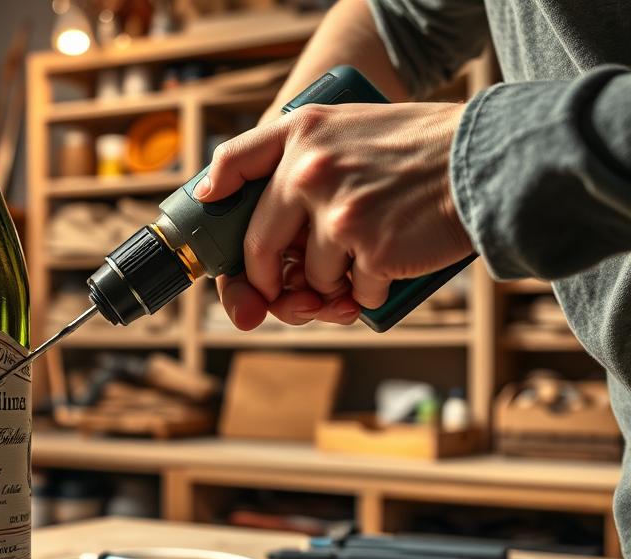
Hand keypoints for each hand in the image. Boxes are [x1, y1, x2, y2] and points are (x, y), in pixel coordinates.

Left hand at [196, 101, 471, 329]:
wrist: (485, 161)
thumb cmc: (418, 150)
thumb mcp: (349, 125)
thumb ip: (295, 151)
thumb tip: (228, 197)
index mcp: (302, 135)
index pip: (234, 163)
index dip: (214, 198)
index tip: (212, 213)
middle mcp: (309, 171)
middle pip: (258, 250)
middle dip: (269, 280)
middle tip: (287, 290)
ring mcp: (337, 214)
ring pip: (310, 279)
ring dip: (334, 284)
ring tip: (369, 251)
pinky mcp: (367, 251)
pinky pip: (352, 295)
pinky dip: (371, 292)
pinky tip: (394, 262)